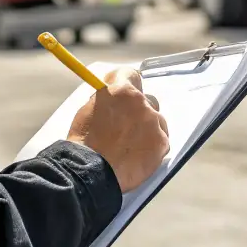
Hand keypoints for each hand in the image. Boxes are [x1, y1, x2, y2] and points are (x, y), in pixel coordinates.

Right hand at [66, 67, 169, 192]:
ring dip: (147, 127)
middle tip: (126, 124)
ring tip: (131, 144)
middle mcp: (141, 102)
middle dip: (138, 109)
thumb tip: (113, 98)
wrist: (91, 171)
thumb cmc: (85, 141)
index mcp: (121, 90)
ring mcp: (154, 123)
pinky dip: (152, 146)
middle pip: (147, 99)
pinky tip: (138, 155)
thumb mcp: (89, 109)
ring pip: (156, 120)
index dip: (125, 83)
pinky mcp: (162, 143)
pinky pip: (161, 140)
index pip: (131, 75)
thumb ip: (106, 99)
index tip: (122, 93)